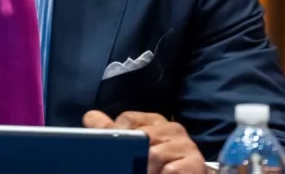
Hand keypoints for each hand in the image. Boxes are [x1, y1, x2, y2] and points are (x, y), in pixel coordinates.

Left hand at [83, 110, 206, 173]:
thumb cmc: (161, 165)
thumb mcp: (136, 147)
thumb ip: (113, 132)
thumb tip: (90, 116)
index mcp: (155, 121)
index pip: (126, 120)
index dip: (116, 137)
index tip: (116, 153)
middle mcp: (172, 129)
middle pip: (139, 136)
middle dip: (130, 156)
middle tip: (128, 166)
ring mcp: (186, 145)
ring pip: (153, 154)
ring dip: (146, 170)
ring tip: (146, 172)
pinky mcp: (194, 163)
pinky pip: (170, 170)